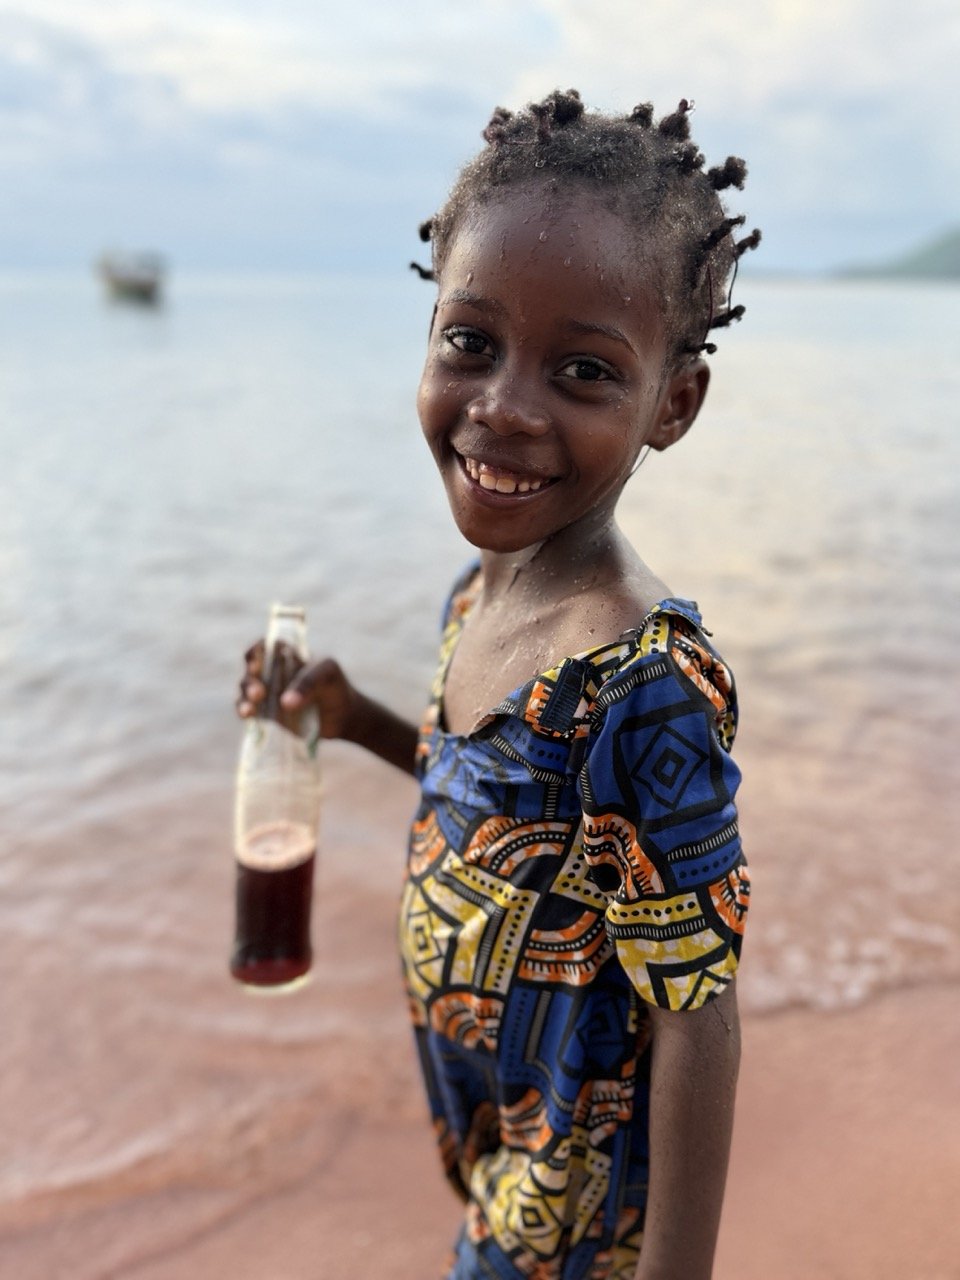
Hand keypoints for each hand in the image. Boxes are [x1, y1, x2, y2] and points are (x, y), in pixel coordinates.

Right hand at [236, 641, 362, 741]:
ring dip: (245, 697)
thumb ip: (309, 682)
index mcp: (285, 655)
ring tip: (250, 708)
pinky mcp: (267, 713)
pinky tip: (247, 715)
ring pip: (245, 691)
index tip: (257, 664)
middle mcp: (271, 671)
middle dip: (250, 680)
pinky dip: (245, 711)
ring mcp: (268, 693)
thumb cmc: (336, 685)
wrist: (343, 716)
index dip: (255, 653)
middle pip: (250, 671)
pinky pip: (250, 710)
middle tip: (259, 692)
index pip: (263, 647)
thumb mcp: (328, 673)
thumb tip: (285, 703)